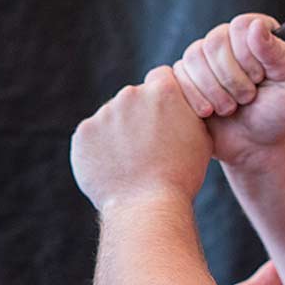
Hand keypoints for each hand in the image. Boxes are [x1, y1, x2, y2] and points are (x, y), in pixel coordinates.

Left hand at [70, 67, 214, 211]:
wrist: (146, 206)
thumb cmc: (181, 175)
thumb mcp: (201, 137)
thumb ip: (188, 111)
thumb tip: (182, 101)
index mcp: (162, 91)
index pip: (161, 77)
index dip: (163, 96)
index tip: (164, 115)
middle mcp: (130, 94)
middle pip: (133, 98)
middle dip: (138, 115)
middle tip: (147, 147)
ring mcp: (104, 113)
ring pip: (111, 118)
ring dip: (118, 133)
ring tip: (130, 163)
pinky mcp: (83, 133)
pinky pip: (92, 137)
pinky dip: (99, 149)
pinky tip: (113, 168)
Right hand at [169, 14, 284, 167]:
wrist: (255, 147)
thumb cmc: (279, 114)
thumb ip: (280, 52)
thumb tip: (256, 26)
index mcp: (256, 34)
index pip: (240, 26)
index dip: (248, 55)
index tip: (260, 78)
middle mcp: (228, 40)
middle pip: (214, 41)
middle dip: (232, 78)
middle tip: (247, 98)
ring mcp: (204, 59)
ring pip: (193, 57)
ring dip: (214, 90)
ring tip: (230, 107)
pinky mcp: (185, 78)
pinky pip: (177, 75)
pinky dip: (195, 97)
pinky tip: (210, 111)